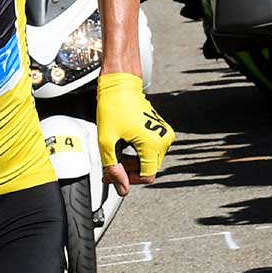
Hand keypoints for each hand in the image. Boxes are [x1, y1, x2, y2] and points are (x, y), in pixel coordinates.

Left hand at [96, 71, 173, 196]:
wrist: (120, 84)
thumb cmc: (113, 107)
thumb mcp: (106, 141)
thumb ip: (113, 168)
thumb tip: (122, 189)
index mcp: (153, 143)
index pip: (147, 176)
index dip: (129, 179)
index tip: (114, 174)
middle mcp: (164, 140)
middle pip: (149, 169)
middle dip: (129, 171)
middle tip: (110, 166)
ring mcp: (164, 134)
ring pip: (150, 161)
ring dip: (133, 162)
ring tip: (116, 154)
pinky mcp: (161, 130)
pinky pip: (151, 150)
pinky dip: (137, 153)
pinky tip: (124, 146)